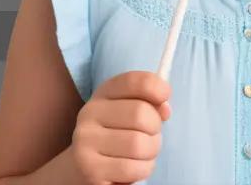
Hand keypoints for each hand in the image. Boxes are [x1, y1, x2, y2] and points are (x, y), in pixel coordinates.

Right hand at [69, 70, 171, 184]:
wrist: (86, 167)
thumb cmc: (118, 136)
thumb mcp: (131, 112)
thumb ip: (150, 105)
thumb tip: (165, 109)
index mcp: (103, 93)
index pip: (132, 81)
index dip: (155, 86)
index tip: (165, 96)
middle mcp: (90, 113)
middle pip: (140, 113)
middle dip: (156, 129)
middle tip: (152, 137)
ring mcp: (86, 141)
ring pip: (138, 144)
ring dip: (151, 152)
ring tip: (144, 154)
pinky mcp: (90, 169)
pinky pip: (131, 168)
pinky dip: (142, 169)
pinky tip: (135, 168)